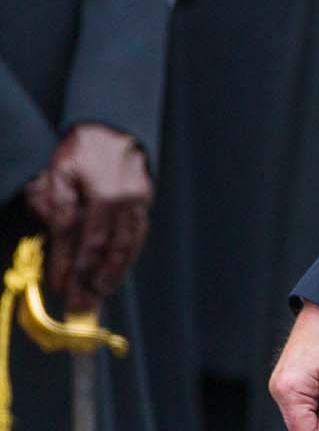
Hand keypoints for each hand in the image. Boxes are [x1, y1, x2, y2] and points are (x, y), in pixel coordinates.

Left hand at [22, 122, 150, 312]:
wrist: (113, 125)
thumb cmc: (81, 148)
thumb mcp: (59, 172)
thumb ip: (60, 205)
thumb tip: (60, 238)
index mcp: (105, 195)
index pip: (85, 241)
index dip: (71, 267)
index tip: (60, 288)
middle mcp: (127, 203)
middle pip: (111, 251)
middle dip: (95, 280)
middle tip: (82, 305)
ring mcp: (140, 203)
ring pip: (129, 246)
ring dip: (114, 273)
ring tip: (100, 293)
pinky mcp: (146, 201)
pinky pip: (138, 235)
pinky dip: (127, 255)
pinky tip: (117, 268)